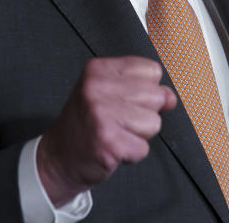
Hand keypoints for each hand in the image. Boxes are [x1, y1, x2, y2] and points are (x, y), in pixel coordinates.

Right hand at [37, 56, 176, 205]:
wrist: (58, 158)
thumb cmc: (87, 124)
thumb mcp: (111, 94)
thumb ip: (144, 89)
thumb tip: (170, 98)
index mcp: (99, 69)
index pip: (152, 70)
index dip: (145, 90)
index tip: (123, 101)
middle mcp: (97, 87)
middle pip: (157, 96)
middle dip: (144, 113)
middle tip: (117, 121)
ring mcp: (101, 114)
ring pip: (154, 123)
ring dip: (139, 135)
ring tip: (115, 133)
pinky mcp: (108, 142)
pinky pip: (144, 148)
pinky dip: (132, 154)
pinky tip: (112, 148)